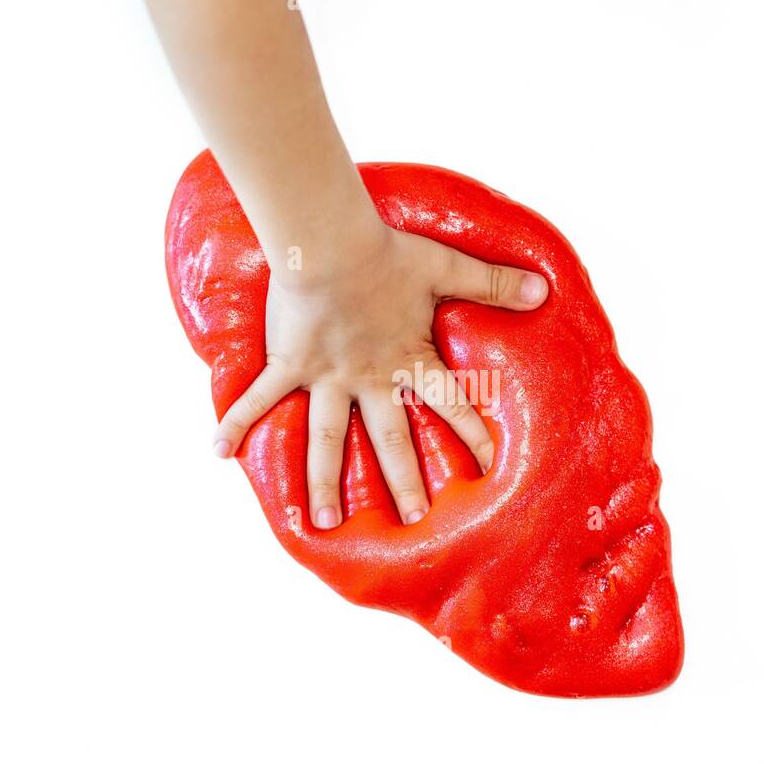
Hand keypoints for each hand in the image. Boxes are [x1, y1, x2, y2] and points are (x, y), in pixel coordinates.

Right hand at [211, 222, 547, 528]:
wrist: (330, 240)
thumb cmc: (387, 251)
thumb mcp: (447, 267)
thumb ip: (494, 283)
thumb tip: (545, 290)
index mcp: (409, 358)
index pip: (451, 404)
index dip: (473, 435)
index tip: (490, 469)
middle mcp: (370, 378)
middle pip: (391, 440)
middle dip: (405, 482)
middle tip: (414, 522)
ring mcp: (327, 377)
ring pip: (328, 439)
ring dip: (325, 482)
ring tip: (325, 524)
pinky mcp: (289, 364)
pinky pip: (259, 399)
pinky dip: (236, 423)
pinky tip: (217, 452)